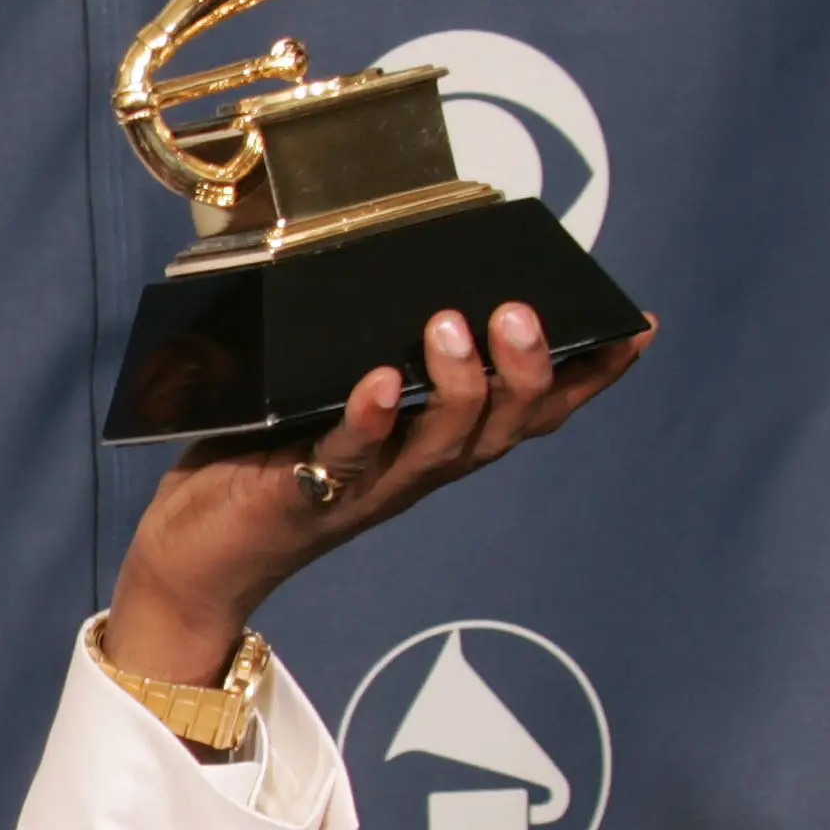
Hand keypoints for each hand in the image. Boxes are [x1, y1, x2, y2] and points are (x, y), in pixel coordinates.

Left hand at [104, 302, 655, 684]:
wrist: (195, 554)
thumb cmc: (265, 464)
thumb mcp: (336, 399)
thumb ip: (379, 352)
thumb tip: (417, 275)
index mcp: (437, 445)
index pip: (532, 413)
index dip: (589, 376)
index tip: (634, 327)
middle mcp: (417, 471)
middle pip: (504, 429)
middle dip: (526, 370)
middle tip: (523, 312)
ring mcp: (367, 489)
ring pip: (442, 446)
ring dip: (458, 386)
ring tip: (451, 326)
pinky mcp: (308, 496)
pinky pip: (349, 458)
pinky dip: (370, 419)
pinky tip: (380, 382)